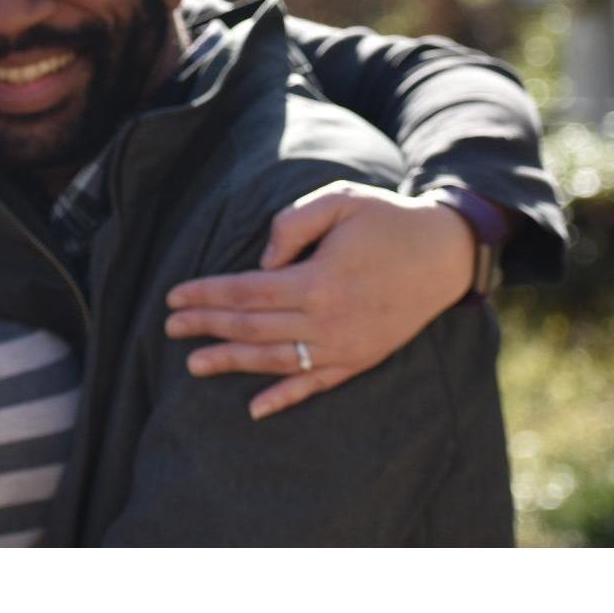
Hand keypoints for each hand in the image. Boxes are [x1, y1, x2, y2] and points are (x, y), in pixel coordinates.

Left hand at [165, 181, 475, 420]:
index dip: (206, 295)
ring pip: (275, 361)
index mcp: (317, 280)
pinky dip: (283, 399)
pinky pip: (314, 385)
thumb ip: (292, 225)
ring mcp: (344, 346)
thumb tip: (260, 262)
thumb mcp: (338, 202)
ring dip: (231, 362)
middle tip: (169, 328)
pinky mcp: (360, 360)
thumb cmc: (386, 220)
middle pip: (252, 328)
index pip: (246, 293)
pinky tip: (255, 409)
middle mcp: (327, 321)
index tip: (173, 297)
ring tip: (194, 364)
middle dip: (206, 327)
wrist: (444, 254)